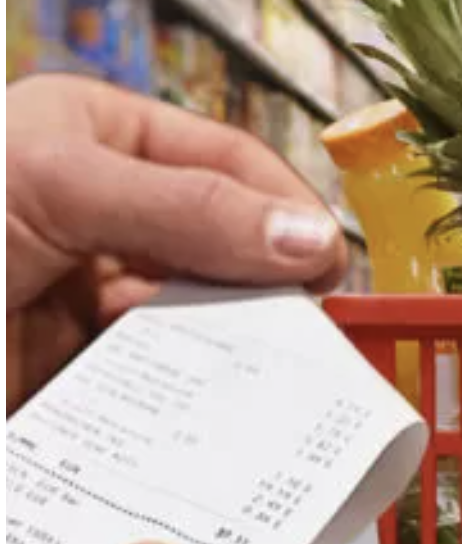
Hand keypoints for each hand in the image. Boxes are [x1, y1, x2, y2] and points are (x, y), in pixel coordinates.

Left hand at [6, 74, 348, 411]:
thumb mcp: (54, 184)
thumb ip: (185, 206)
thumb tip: (309, 239)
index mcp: (96, 137)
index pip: (227, 160)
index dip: (286, 206)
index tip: (326, 262)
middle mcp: (101, 211)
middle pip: (226, 241)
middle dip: (267, 280)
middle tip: (307, 325)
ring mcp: (87, 293)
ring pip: (200, 315)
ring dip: (234, 343)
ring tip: (267, 370)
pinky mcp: (77, 369)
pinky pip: (159, 381)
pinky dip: (189, 396)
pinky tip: (209, 406)